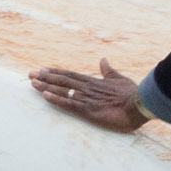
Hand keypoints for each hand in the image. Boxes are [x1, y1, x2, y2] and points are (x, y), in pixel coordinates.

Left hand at [31, 59, 148, 132]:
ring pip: (62, 90)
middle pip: (62, 81)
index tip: (43, 69)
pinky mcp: (88, 110)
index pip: (70, 75)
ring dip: (46, 86)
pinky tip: (45, 95)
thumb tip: (103, 60)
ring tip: (32, 83)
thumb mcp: (119, 79)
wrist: (139, 104)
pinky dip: (56, 99)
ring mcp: (86, 99)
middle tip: (30, 74)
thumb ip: (108, 71)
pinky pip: (69, 104)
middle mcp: (87, 88)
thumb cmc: (132, 93)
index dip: (55, 72)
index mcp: (93, 82)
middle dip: (45, 77)